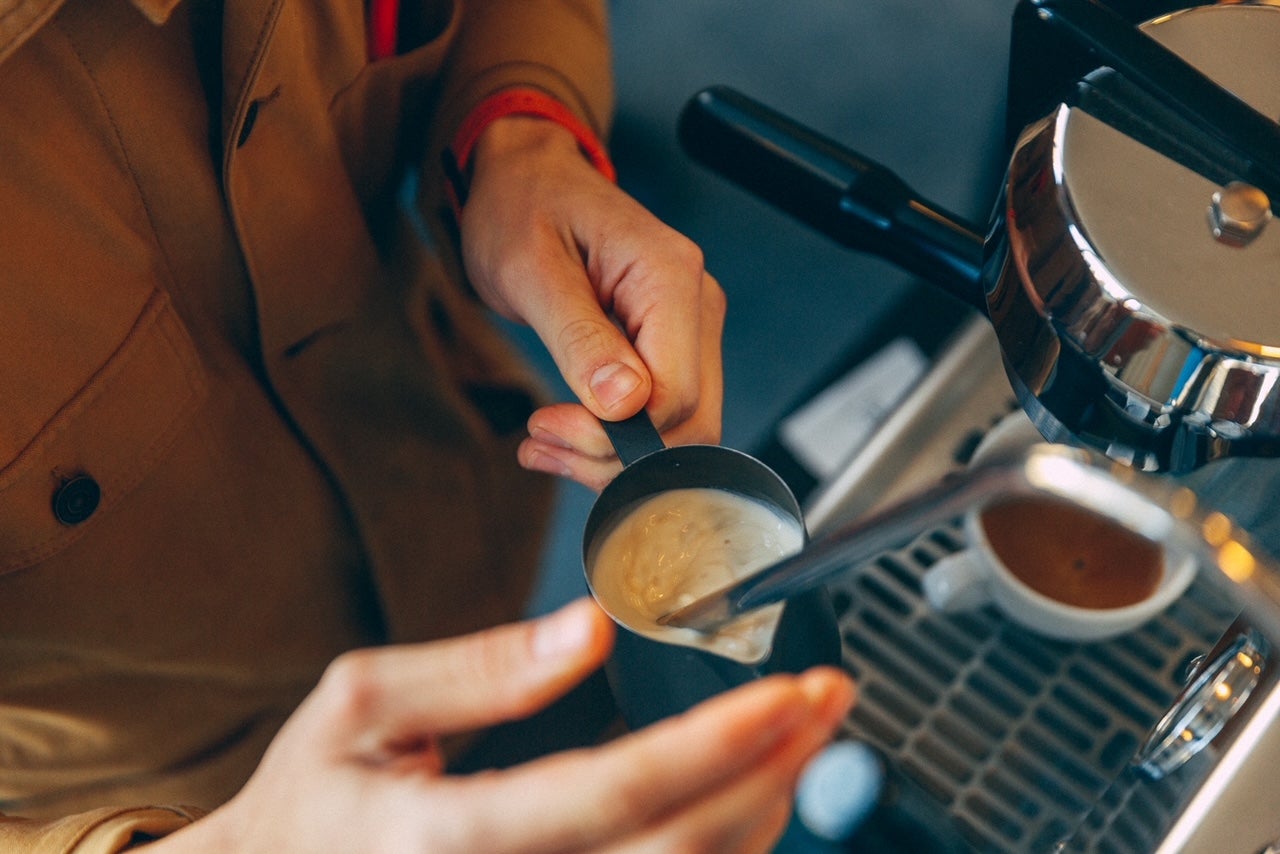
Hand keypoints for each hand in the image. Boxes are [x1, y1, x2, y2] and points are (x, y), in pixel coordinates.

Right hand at [154, 599, 853, 852]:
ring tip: (806, 733)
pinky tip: (751, 790)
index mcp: (454, 838)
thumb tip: (586, 629)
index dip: (717, 741)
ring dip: (765, 807)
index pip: (616, 790)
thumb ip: (478, 668)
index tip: (788, 689)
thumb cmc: (315, 799)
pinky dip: (725, 844)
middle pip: (680, 845)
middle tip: (830, 698)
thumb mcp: (363, 704)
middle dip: (774, 767)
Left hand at [460, 116, 725, 489]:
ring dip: (612, 454)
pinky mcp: (672, 343)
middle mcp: (695, 301)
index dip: (614, 434)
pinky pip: (662, 411)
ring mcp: (690, 325)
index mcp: (669, 276)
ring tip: (542, 442)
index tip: (547, 427)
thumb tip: (624, 403)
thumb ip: (580, 337)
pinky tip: (563, 434)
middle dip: (615, 453)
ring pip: (680, 427)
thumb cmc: (522, 207)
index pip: (675, 396)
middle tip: (542, 442)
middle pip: (689, 421)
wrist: (526, 178)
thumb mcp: (532, 271)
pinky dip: (614, 438)